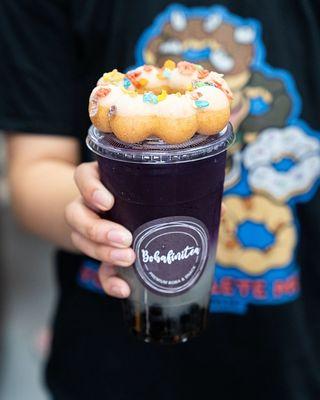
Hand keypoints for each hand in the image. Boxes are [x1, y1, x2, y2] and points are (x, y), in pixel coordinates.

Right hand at [66, 162, 226, 299]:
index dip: (89, 188)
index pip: (83, 177)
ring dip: (102, 253)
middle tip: (125, 238)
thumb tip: (220, 209)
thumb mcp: (164, 191)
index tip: (108, 201)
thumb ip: (189, 195)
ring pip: (81, 240)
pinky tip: (124, 288)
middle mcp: (92, 205)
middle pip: (77, 214)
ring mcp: (92, 230)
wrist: (132, 219)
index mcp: (105, 181)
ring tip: (129, 259)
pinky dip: (109, 281)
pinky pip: (97, 268)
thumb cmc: (151, 200)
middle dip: (98, 229)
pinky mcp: (100, 256)